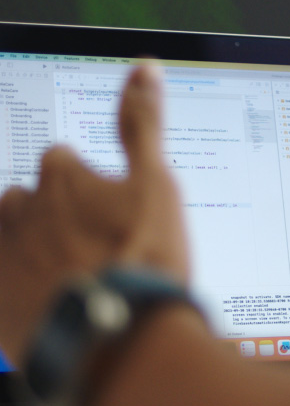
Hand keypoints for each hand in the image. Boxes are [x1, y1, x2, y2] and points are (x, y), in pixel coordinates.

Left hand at [0, 65, 188, 364]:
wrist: (124, 337)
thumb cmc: (144, 257)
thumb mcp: (158, 182)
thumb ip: (144, 124)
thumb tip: (144, 68)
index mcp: (63, 176)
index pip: (63, 162)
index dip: (87, 185)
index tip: (108, 209)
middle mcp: (24, 208)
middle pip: (30, 199)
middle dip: (54, 215)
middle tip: (92, 246)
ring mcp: (5, 254)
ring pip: (10, 237)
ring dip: (33, 248)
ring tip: (69, 273)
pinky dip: (16, 282)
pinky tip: (44, 295)